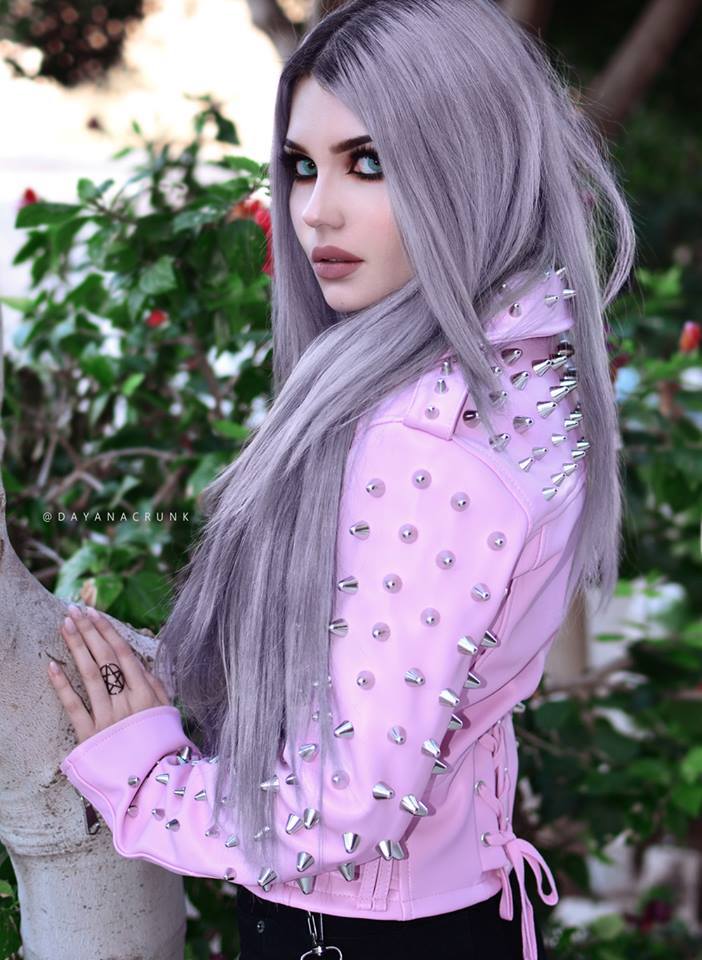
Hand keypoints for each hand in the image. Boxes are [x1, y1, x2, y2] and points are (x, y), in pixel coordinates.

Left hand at [48, 603, 171, 744]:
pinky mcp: (89, 737)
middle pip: (103, 659)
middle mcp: (125, 702)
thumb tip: (142, 663)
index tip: (95, 613)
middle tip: (74, 610)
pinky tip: (52, 665)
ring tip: (65, 625)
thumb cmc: (163, 747)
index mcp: (146, 693)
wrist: (154, 787)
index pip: (123, 654)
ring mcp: (106, 719)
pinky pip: (73, 707)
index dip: (107, 631)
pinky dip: (62, 686)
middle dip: (88, 631)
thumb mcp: (167, 712)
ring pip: (89, 676)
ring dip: (76, 647)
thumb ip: (156, 685)